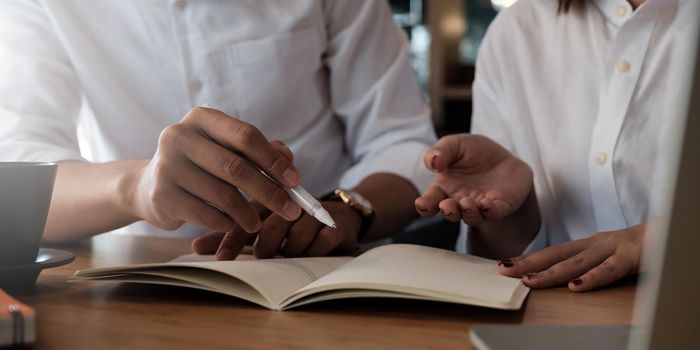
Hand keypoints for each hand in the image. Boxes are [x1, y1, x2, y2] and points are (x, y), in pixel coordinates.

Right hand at [124, 107, 302, 233]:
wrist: (149, 186)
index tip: (295, 181)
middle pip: (236, 167)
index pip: (245, 135)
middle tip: (291, 210)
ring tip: (257, 223)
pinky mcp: (162, 195)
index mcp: (201, 118)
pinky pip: (206, 215)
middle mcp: (179, 136)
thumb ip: (259, 151)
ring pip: (223, 194)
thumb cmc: (200, 165)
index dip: (273, 160)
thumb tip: (289, 159)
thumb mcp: (227, 150)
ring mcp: (167, 165)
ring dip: (248, 213)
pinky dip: (226, 223)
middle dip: (269, 191)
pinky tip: (234, 225)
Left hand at [191, 200, 360, 259]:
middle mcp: (288, 202)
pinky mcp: (333, 222)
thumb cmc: (288, 223)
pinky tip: (312, 252)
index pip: (245, 219)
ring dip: (290, 251)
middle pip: (271, 226)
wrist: (336, 215)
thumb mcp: (260, 227)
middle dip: (265, 246)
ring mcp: (312, 212)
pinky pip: (321, 241)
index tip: (221, 259)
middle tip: (264, 256)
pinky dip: (314, 251)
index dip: (232, 240)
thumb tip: (195, 248)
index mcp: (265, 199)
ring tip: (290, 254)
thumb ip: (231, 235)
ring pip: (296, 237)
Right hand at [415, 134, 532, 225]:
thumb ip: (440, 151)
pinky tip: (486, 204)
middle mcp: (460, 201)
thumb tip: (434, 163)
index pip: (431, 201)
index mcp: (444, 188)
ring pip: (472, 217)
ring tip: (466, 203)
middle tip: (446, 205)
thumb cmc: (474, 152)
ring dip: (468, 213)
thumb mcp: (454, 144)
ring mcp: (480, 205)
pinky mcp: (501, 205)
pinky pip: (495, 212)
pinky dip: (491, 211)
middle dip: (448, 211)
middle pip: (451, 213)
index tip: (421, 204)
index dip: (425, 206)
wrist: (503, 156)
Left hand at [498, 224, 645, 291]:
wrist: (672, 231)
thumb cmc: (637, 247)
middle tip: (504, 271)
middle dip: (528, 263)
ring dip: (551, 272)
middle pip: (556, 255)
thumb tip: (559, 278)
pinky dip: (592, 278)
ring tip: (530, 280)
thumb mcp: (606, 255)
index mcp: (587, 244)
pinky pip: (609, 270)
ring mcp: (612, 248)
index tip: (503, 265)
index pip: (551, 252)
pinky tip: (576, 287)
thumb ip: (585, 263)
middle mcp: (594, 244)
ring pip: (576, 263)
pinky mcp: (631, 257)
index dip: (527, 258)